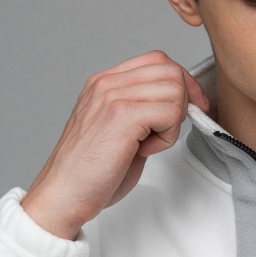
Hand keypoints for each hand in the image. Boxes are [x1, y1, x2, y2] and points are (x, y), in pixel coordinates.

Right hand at [21, 51, 209, 238]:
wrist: (64, 194)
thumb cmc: (90, 172)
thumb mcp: (117, 130)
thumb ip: (142, 112)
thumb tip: (177, 107)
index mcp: (104, 83)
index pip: (157, 61)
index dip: (182, 83)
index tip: (191, 108)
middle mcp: (106, 83)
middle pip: (170, 70)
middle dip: (183, 102)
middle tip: (167, 131)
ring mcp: (112, 96)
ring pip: (174, 90)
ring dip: (173, 122)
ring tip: (149, 144)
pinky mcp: (122, 115)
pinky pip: (170, 112)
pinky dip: (167, 136)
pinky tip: (144, 150)